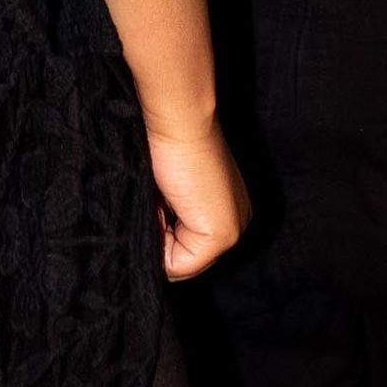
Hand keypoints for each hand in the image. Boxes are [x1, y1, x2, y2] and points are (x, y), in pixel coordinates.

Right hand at [145, 120, 250, 281]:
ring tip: (157, 202)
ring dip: (157, 240)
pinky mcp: (221, 236)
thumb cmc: (169, 144)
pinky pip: (178, 266)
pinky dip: (159, 243)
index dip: (160, 235)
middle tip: (154, 203)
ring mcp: (233, 232)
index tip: (154, 202)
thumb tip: (149, 254)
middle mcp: (237, 224)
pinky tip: (161, 207)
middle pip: (186, 261)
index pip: (188, 250)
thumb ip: (169, 221)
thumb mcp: (169, 191)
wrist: (180, 120)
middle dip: (160, 241)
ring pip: (181, 266)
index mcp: (228, 213)